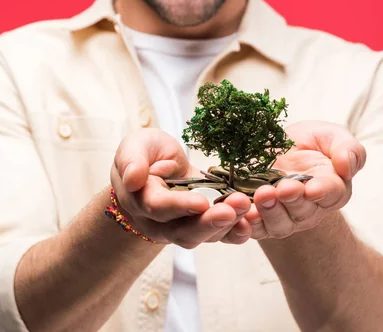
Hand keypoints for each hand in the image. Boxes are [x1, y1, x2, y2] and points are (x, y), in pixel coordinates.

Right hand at [110, 129, 251, 247]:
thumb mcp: (135, 146)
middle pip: (182, 232)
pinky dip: (236, 232)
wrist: (157, 166)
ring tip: (246, 205)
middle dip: (208, 223)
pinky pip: (219, 235)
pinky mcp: (204, 225)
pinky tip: (250, 222)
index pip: (158, 207)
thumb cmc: (146, 153)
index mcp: (141, 200)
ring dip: (227, 224)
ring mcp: (182, 227)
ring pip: (203, 236)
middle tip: (232, 210)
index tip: (201, 202)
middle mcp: (160, 222)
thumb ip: (132, 160)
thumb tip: (132, 178)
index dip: (179, 206)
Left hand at [243, 121, 366, 239]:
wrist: (275, 147)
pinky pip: (253, 228)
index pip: (331, 194)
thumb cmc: (309, 142)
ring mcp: (282, 216)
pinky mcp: (258, 218)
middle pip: (302, 212)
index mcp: (331, 189)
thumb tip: (347, 165)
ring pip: (278, 224)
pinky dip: (246, 225)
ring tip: (262, 195)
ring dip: (269, 212)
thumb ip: (346, 148)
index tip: (312, 188)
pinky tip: (242, 214)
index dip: (322, 192)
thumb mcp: (330, 135)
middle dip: (292, 201)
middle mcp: (308, 208)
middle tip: (283, 188)